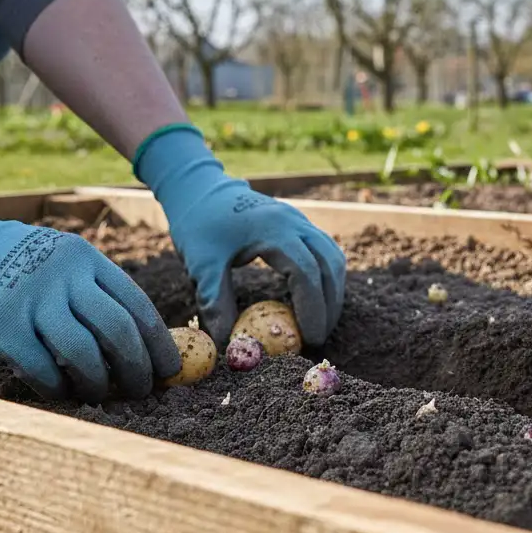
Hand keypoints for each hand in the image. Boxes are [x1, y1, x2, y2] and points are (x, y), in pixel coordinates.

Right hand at [0, 178, 179, 400]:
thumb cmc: (19, 268)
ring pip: (84, 354)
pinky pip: (41, 369)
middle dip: (137, 369)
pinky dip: (59, 389)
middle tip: (142, 391)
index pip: (137, 305)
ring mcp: (29, 299)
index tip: (170, 370)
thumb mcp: (63, 263)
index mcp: (85, 258)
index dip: (160, 344)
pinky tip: (64, 393)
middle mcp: (62, 275)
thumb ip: (97, 294)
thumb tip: (148, 347)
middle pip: (118, 331)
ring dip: (100, 384)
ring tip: (101, 394)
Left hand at [134, 125, 345, 346]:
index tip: (310, 339)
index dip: (313, 309)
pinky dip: (327, 277)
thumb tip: (228, 345)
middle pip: (330, 265)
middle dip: (330, 306)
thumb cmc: (198, 224)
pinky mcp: (299, 224)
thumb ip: (216, 302)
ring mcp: (300, 220)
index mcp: (273, 230)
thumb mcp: (200, 265)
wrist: (200, 188)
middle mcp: (294, 222)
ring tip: (320, 323)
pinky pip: (326, 251)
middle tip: (318, 339)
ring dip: (333, 291)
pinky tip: (315, 300)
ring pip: (333, 257)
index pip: (306, 272)